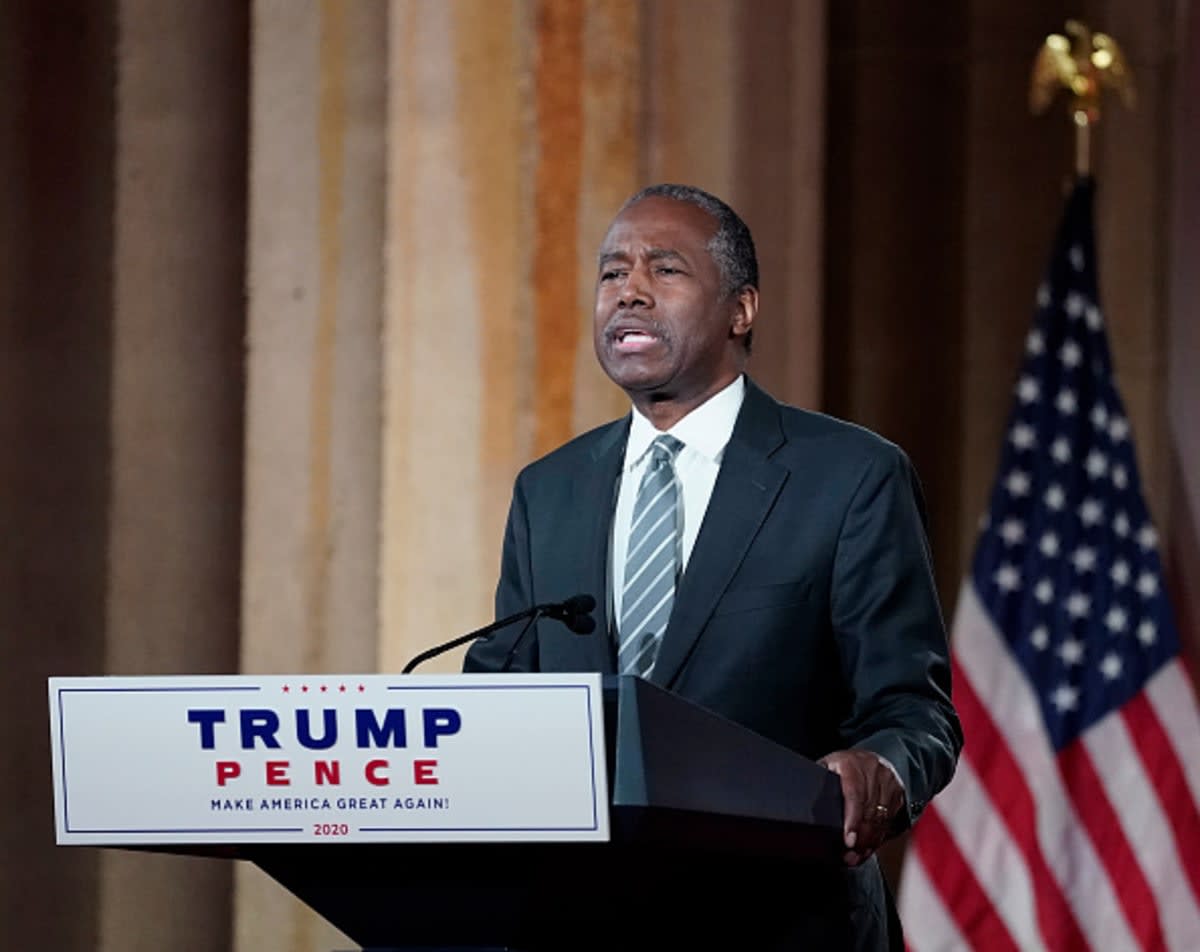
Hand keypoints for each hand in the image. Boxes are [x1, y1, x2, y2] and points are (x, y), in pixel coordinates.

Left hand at [819, 749, 904, 866]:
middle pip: (868, 812)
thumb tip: (803, 800)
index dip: (851, 820)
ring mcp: (888, 781)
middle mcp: (872, 771)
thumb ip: (819, 783)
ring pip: (880, 819)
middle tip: (848, 856)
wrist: (868, 757)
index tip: (848, 840)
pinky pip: (889, 820)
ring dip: (869, 842)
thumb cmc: (842, 766)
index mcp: (850, 763)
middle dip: (859, 839)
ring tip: (856, 856)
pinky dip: (879, 837)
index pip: (853, 795)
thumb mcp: (826, 767)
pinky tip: (869, 846)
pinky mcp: (898, 792)